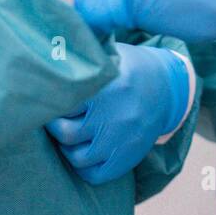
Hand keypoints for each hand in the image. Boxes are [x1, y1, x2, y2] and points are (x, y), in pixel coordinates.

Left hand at [46, 42, 189, 185]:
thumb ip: (83, 51)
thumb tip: (50, 40)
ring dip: (68, 147)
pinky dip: (84, 167)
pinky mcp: (128, 157)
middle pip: (66, 133)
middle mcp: (114, 117)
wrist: (167, 88)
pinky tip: (85, 149)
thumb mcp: (110, 53)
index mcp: (107, 89)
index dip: (51, 102)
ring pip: (77, 157)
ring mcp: (122, 140)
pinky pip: (95, 174)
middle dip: (56, 126)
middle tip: (56, 117)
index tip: (48, 98)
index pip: (63, 104)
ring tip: (70, 133)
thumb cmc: (129, 67)